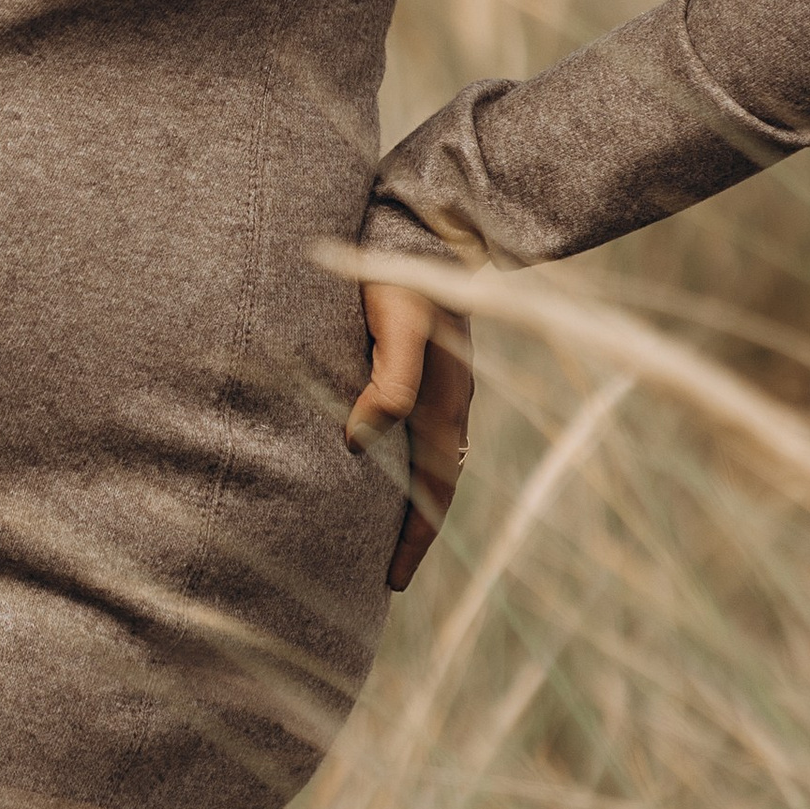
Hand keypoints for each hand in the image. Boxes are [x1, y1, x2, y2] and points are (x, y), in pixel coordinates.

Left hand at [346, 278, 473, 590]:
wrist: (422, 226)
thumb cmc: (404, 273)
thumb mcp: (399, 323)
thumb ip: (389, 379)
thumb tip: (360, 438)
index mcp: (448, 401)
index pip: (436, 489)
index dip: (415, 537)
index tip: (392, 582)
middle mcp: (450, 402)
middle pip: (436, 485)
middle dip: (414, 532)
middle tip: (384, 577)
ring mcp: (441, 387)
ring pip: (429, 462)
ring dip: (409, 502)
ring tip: (380, 537)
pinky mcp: (424, 369)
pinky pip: (419, 435)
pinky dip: (405, 466)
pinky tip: (380, 470)